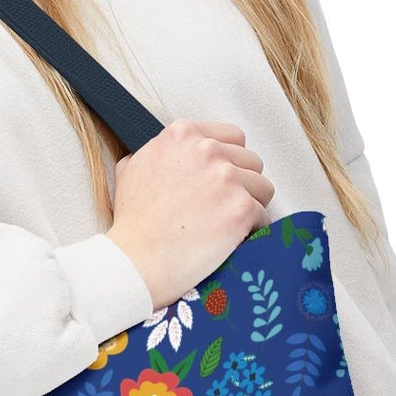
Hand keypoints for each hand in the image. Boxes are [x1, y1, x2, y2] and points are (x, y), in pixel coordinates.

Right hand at [105, 119, 273, 308]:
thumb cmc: (133, 223)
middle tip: (222, 206)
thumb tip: (167, 153)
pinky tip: (232, 240)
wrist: (135, 260)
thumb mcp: (131, 169)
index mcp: (182, 135)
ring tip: (227, 224)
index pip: (232, 137)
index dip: (229, 161)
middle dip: (241, 184)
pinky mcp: (240, 209)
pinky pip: (263, 216)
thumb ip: (157, 152)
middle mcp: (207, 151)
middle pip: (251, 162)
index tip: (221, 180)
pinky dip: (251, 231)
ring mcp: (226, 179)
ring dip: (250, 205)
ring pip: (262, 187)